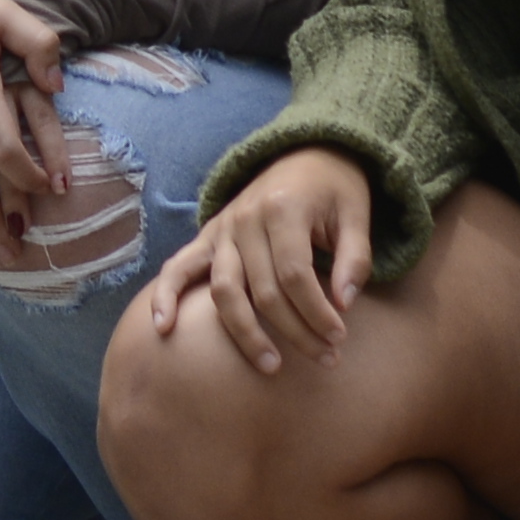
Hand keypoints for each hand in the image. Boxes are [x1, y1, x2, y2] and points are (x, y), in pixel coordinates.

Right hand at [141, 147, 371, 379]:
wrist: (305, 153)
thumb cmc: (335, 190)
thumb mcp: (357, 216)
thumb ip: (355, 260)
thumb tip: (344, 305)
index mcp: (283, 209)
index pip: (295, 276)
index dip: (318, 313)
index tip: (339, 338)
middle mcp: (246, 219)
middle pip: (264, 292)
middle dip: (297, 332)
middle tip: (326, 358)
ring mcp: (223, 229)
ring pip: (225, 292)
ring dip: (246, 334)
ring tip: (271, 366)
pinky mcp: (209, 237)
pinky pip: (179, 267)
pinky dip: (166, 295)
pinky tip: (162, 328)